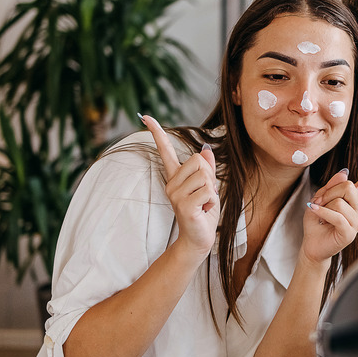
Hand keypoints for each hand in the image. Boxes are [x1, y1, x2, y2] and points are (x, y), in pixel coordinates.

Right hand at [141, 114, 219, 260]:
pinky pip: (208, 191)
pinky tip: (203, 211)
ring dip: (212, 191)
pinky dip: (212, 201)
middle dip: (210, 176)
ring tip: (203, 204)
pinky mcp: (183, 206)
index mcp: (175, 178)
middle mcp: (171, 184)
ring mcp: (175, 195)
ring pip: (205, 176)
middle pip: (199, 160)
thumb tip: (206, 149)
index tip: (145, 117)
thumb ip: (207, 169)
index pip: (165, 151)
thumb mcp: (208, 187)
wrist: (199, 239)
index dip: (157, 133)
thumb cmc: (203, 213)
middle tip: (205, 195)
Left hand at [301, 159, 357, 263]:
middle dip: (329, 192)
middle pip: (348, 187)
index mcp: (353, 198)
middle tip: (318, 202)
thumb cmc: (316, 222)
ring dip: (323, 206)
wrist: (311, 245)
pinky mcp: (350, 233)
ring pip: (339, 202)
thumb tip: (345, 172)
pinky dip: (323, 212)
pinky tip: (316, 212)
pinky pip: (337, 216)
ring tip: (319, 214)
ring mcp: (356, 221)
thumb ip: (331, 186)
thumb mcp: (320, 198)